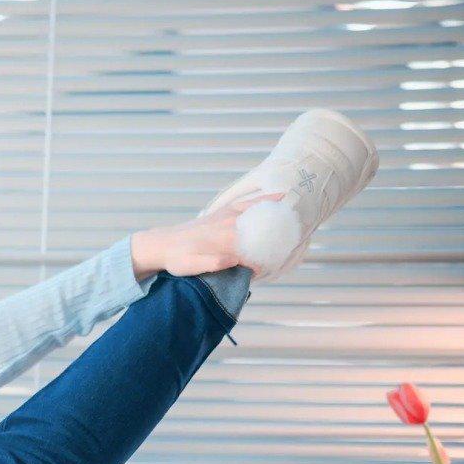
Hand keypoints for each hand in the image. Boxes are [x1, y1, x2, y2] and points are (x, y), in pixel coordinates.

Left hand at [130, 192, 285, 280]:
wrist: (163, 244)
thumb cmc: (177, 259)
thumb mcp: (192, 266)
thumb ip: (213, 263)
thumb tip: (234, 260)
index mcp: (226, 240)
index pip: (256, 251)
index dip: (266, 261)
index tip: (273, 266)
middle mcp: (231, 225)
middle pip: (264, 229)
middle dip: (282, 234)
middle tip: (301, 235)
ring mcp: (229, 215)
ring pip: (261, 212)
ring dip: (280, 214)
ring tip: (299, 215)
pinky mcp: (226, 211)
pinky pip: (251, 203)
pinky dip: (267, 199)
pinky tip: (281, 197)